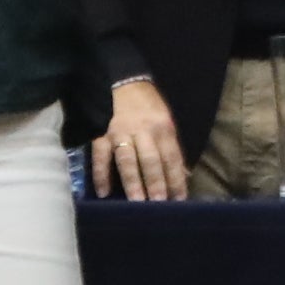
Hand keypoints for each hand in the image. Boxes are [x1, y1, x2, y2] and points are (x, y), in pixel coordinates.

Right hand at [94, 76, 186, 199]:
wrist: (120, 79)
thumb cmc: (147, 103)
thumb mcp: (166, 120)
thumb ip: (172, 147)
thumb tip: (184, 175)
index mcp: (163, 128)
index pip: (172, 158)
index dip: (176, 180)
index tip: (179, 200)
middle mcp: (144, 131)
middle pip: (151, 161)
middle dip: (156, 185)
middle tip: (158, 205)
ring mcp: (120, 132)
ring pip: (128, 160)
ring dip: (133, 183)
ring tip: (137, 203)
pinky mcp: (100, 133)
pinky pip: (101, 156)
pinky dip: (101, 174)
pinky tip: (104, 192)